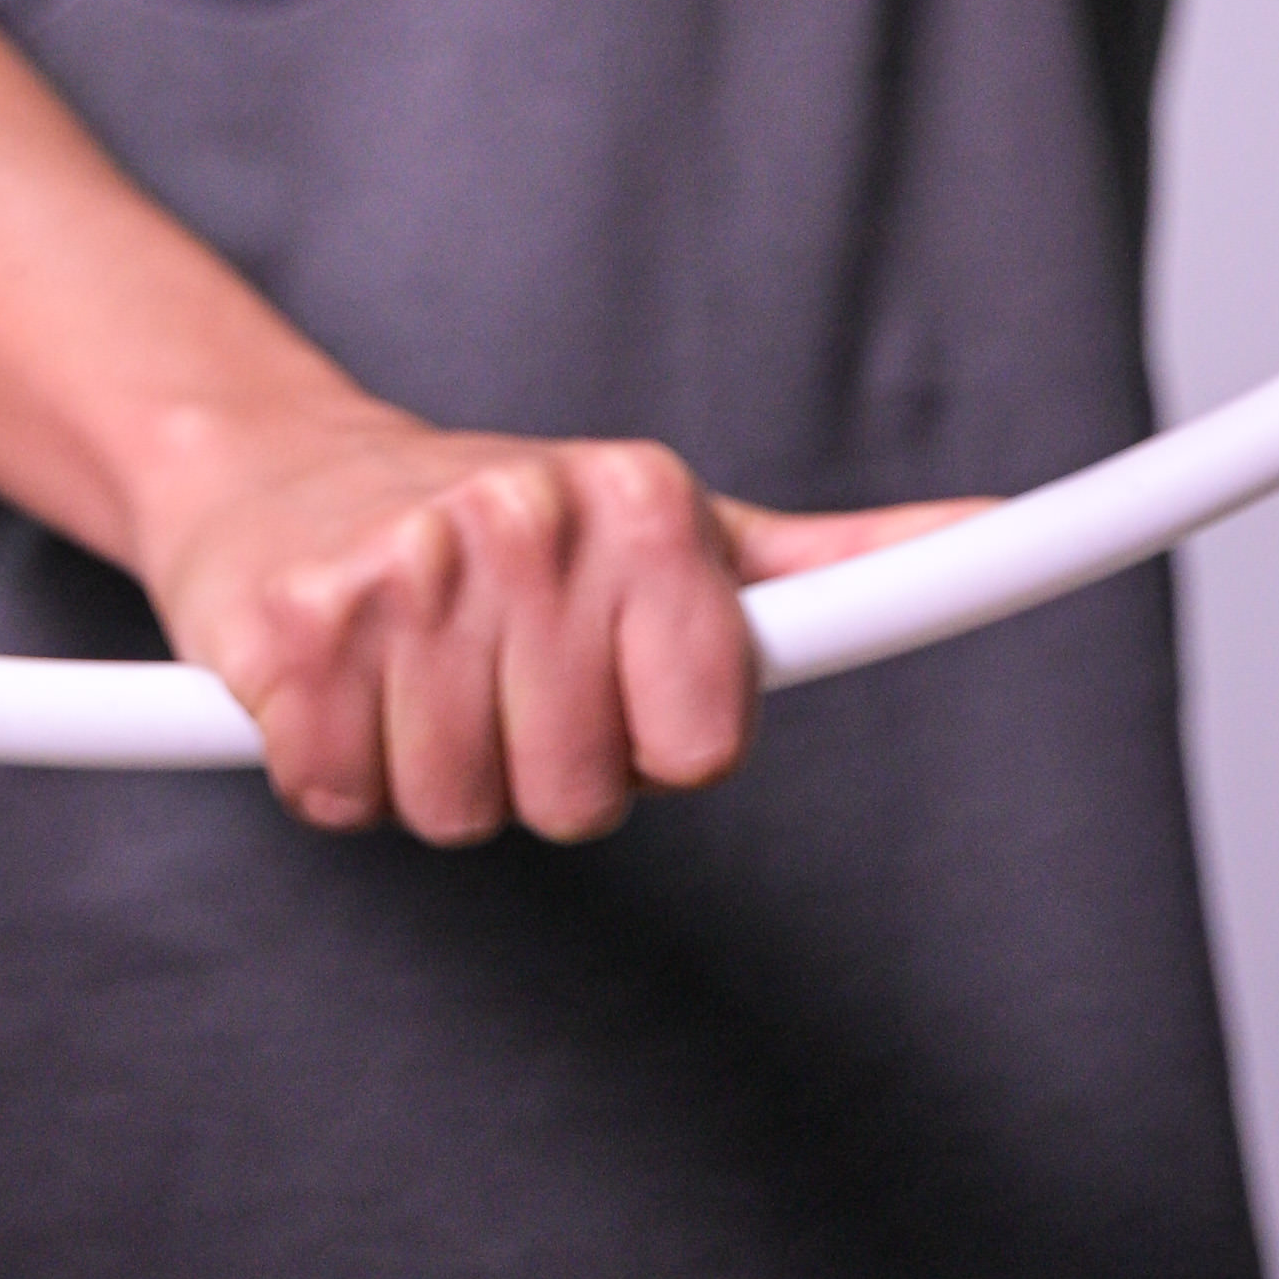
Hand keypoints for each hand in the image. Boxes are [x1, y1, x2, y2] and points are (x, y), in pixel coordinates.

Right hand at [143, 387, 986, 841]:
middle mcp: (528, 515)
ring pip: (463, 810)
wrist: (284, 467)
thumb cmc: (507, 527)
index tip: (628, 694)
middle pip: (580, 797)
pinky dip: (338, 771)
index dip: (662, 745)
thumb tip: (995, 527)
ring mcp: (407, 567)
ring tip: (423, 677)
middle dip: (538, 766)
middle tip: (502, 682)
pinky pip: (346, 796)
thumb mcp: (688, 529)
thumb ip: (840, 559)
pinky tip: (344, 687)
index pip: (703, 738)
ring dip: (435, 771)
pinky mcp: (293, 629)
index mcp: (641, 501)